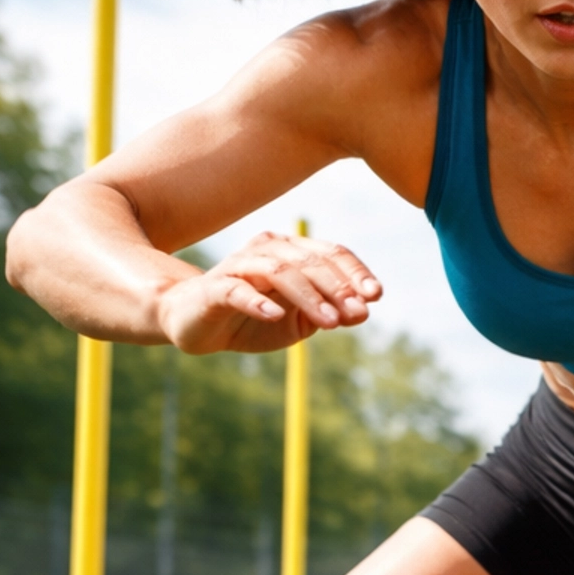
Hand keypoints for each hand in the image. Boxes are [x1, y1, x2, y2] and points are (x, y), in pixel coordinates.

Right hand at [155, 230, 381, 354]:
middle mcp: (268, 249)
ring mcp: (240, 266)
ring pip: (279, 272)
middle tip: (357, 313)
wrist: (198, 325)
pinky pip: (237, 290)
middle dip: (337, 287)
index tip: (375, 296)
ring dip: (308, 296)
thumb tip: (363, 312)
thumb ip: (329, 314)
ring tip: (329, 322)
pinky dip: (258, 301)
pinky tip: (275, 315)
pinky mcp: (215, 287)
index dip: (355, 272)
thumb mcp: (298, 321)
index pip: (330, 253)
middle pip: (309, 261)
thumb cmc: (253, 319)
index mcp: (292, 252)